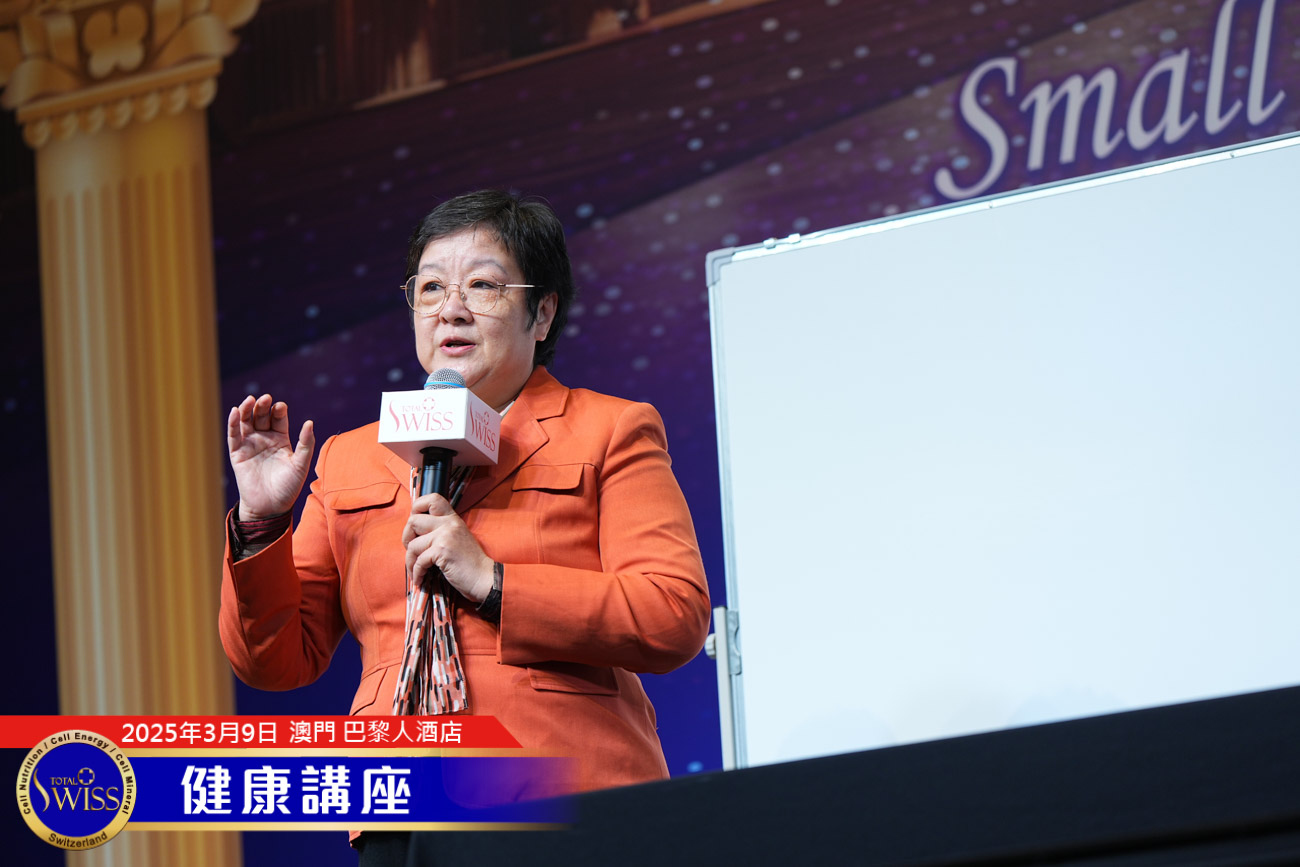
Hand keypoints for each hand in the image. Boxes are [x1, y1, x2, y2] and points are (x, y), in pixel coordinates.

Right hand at [227, 394, 315, 520]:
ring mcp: (250, 445)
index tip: (281, 406)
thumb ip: (306, 444)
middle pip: (262, 416)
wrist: (271, 506)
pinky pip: (234, 435)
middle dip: (263, 406)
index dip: (279, 411)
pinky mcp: (238, 453)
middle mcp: (265, 439)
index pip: (279, 418)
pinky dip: (233, 422)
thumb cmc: (289, 487)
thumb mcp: (300, 464)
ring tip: (250, 400)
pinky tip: (235, 411)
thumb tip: (309, 422)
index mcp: (281, 439)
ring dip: (247, 409)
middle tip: (265, 398)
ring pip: (246, 422)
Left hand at [402, 493, 494, 602]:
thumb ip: (441, 531)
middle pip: (413, 520)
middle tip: (412, 551)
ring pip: (412, 544)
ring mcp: (445, 536)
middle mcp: (449, 523)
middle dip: (406, 538)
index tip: (415, 527)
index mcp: (453, 518)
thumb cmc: (470, 563)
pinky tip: (420, 580)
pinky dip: (417, 573)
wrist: (484, 578)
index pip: (431, 499)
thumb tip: (416, 533)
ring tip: (416, 571)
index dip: (416, 508)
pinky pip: (419, 561)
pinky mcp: (442, 551)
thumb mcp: (457, 538)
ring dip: (410, 561)